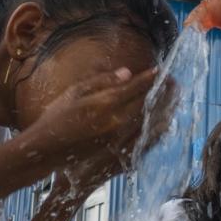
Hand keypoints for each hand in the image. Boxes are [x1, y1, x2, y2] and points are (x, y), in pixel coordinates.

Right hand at [23, 67, 159, 170]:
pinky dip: (154, 128)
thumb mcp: (75, 92)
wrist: (48, 149)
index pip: (134, 87)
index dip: (148, 77)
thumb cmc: (57, 116)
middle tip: (172, 82)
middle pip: (146, 103)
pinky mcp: (117, 150)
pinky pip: (143, 137)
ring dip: (162, 108)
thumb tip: (127, 72)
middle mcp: (116, 121)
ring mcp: (119, 138)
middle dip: (161, 91)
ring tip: (172, 98)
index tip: (159, 70)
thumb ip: (102, 81)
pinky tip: (161, 121)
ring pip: (148, 121)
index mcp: (105, 103)